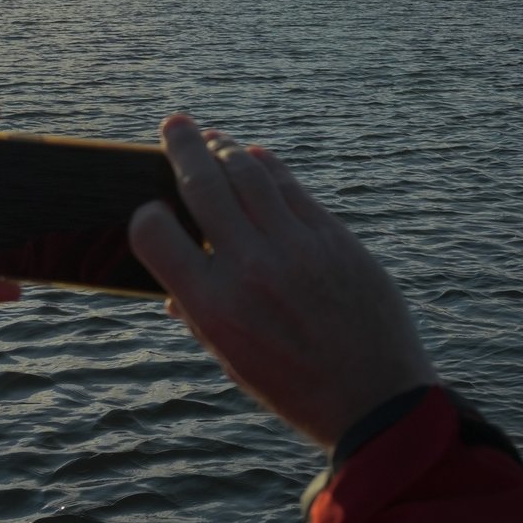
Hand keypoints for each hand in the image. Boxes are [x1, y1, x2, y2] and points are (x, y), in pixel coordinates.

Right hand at [129, 114, 437, 450]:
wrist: (377, 399)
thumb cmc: (297, 388)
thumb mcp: (234, 362)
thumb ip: (200, 316)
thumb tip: (173, 286)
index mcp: (213, 307)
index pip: (154, 233)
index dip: (145, 215)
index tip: (152, 209)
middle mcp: (249, 268)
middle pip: (204, 183)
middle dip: (182, 146)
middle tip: (174, 123)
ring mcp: (295, 247)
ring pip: (250, 173)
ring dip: (225, 148)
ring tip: (213, 138)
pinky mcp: (334, 237)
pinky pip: (292, 187)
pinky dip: (269, 166)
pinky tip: (256, 158)